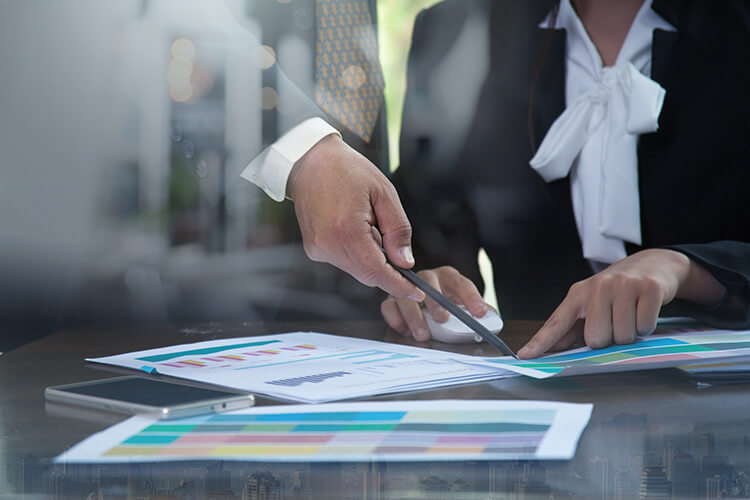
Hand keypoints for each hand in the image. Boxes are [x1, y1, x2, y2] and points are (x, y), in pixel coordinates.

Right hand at [287, 134, 423, 300]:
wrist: (310, 161)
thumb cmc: (347, 170)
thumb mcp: (384, 194)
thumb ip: (398, 231)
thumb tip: (405, 262)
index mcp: (346, 230)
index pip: (377, 272)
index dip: (399, 285)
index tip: (415, 292)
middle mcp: (327, 244)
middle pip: (367, 275)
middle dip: (386, 267)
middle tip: (392, 240)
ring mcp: (317, 248)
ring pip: (356, 270)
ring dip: (371, 257)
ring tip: (368, 223)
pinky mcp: (313, 249)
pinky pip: (344, 261)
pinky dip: (357, 252)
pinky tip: (354, 227)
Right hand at [380, 265, 488, 340]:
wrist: (422, 307)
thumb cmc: (446, 305)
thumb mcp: (464, 306)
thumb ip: (478, 311)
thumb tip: (493, 319)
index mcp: (448, 277)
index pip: (460, 283)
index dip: (470, 297)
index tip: (479, 313)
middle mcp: (427, 279)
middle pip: (429, 283)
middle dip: (436, 302)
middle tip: (443, 319)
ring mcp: (407, 288)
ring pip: (406, 295)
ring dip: (414, 315)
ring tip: (423, 334)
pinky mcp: (391, 301)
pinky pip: (389, 307)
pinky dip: (396, 319)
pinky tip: (405, 331)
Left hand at [517, 249, 726, 358]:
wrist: (654, 264)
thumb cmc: (619, 289)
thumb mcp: (591, 302)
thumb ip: (572, 327)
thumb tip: (553, 349)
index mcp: (578, 294)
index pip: (556, 322)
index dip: (540, 342)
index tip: (524, 356)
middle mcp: (598, 287)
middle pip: (596, 339)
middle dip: (609, 339)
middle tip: (615, 322)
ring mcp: (623, 286)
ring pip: (622, 336)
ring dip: (630, 333)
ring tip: (631, 315)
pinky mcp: (648, 288)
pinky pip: (645, 326)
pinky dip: (647, 326)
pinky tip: (644, 311)